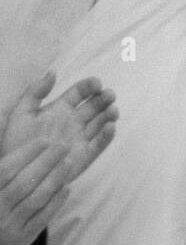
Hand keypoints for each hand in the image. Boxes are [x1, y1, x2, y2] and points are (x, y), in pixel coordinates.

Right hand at [0, 138, 69, 244]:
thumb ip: (2, 164)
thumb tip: (5, 131)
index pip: (7, 169)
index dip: (26, 153)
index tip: (44, 140)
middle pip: (24, 182)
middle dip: (46, 162)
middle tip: (63, 146)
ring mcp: (9, 226)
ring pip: (36, 198)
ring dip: (55, 179)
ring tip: (69, 163)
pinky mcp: (22, 239)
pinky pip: (42, 218)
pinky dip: (56, 202)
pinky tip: (67, 188)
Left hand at [1, 72, 117, 186]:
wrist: (16, 172)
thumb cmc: (15, 143)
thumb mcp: (20, 113)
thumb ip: (35, 91)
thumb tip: (53, 72)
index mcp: (60, 109)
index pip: (79, 92)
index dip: (89, 86)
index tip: (97, 83)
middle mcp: (73, 122)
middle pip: (94, 106)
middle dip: (104, 99)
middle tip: (110, 95)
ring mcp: (80, 138)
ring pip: (100, 123)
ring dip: (108, 115)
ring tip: (112, 111)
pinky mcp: (84, 156)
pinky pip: (99, 145)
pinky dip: (107, 137)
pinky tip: (110, 127)